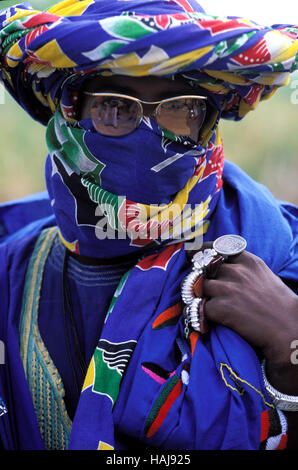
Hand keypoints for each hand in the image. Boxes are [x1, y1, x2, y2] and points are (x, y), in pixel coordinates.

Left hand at [203, 250, 297, 370]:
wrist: (288, 330)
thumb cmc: (279, 307)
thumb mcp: (265, 277)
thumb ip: (244, 270)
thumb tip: (222, 269)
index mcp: (249, 262)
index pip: (216, 248)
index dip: (202, 251)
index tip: (192, 254)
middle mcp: (236, 272)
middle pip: (203, 267)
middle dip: (197, 276)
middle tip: (194, 284)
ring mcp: (228, 289)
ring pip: (197, 285)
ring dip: (196, 294)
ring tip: (199, 303)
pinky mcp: (221, 308)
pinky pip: (198, 306)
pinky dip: (199, 312)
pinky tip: (205, 318)